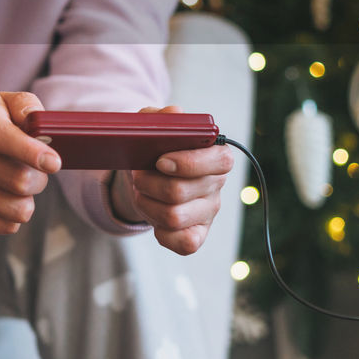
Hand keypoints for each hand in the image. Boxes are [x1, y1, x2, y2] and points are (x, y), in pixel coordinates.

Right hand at [0, 92, 60, 234]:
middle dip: (39, 179)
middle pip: (19, 180)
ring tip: (18, 185)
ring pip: (18, 209)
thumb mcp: (7, 104)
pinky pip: (7, 225)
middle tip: (34, 171)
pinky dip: (13, 215)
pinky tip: (3, 198)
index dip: (31, 151)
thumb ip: (26, 105)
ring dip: (27, 199)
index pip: (0, 135)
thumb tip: (39, 122)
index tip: (54, 163)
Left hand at [110, 105, 234, 254]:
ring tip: (141, 193)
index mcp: (215, 155)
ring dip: (147, 205)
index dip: (188, 162)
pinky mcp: (198, 234)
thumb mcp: (153, 127)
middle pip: (181, 191)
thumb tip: (175, 113)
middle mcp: (216, 185)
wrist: (145, 176)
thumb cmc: (153, 149)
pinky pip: (185, 244)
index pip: (220, 161)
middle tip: (137, 176)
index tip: (160, 161)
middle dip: (149, 183)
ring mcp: (208, 212)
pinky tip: (154, 217)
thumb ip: (162, 117)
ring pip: (174, 217)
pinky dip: (162, 233)